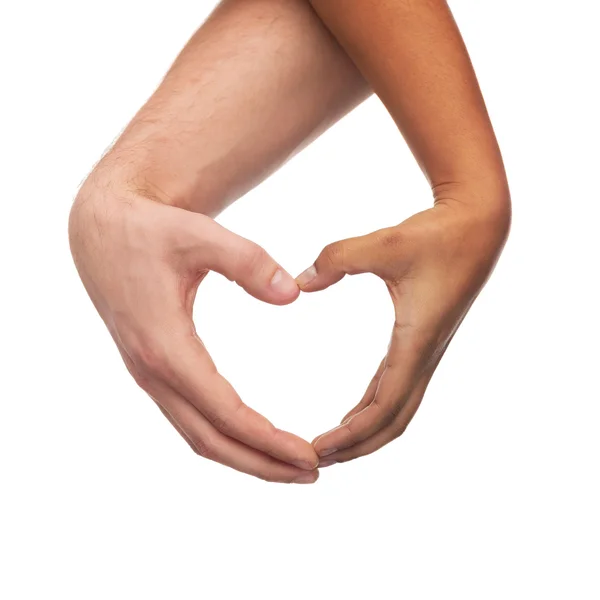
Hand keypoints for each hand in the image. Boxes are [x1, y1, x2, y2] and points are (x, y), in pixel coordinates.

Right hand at [69, 179, 318, 482]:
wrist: (101, 229)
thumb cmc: (150, 230)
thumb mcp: (199, 235)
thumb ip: (248, 262)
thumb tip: (293, 295)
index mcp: (164, 346)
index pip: (224, 412)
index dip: (268, 440)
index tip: (309, 456)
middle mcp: (153, 371)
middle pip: (210, 440)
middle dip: (261, 463)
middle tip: (311, 473)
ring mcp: (149, 374)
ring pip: (197, 435)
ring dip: (244, 456)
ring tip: (288, 466)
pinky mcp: (153, 368)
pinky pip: (189, 417)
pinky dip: (224, 436)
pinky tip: (251, 435)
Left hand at [297, 198, 509, 465]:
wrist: (477, 227)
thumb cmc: (437, 235)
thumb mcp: (384, 244)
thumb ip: (337, 259)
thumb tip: (299, 283)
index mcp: (415, 343)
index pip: (382, 408)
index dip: (349, 436)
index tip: (315, 450)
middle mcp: (423, 356)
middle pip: (391, 423)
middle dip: (355, 447)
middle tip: (314, 461)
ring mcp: (425, 352)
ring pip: (397, 410)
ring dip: (365, 432)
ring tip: (330, 446)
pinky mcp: (422, 343)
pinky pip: (397, 388)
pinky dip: (373, 408)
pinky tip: (354, 411)